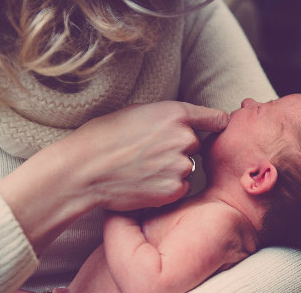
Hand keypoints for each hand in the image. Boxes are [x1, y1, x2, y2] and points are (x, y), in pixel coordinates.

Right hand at [0, 101, 227, 254]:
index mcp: (175, 113)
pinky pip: (181, 187)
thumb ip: (166, 115)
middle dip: (180, 148)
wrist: (84, 170)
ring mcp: (180, 165)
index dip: (215, 123)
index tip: (216, 128)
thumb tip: (182, 120)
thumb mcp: (137, 111)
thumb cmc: (103, 136)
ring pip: (188, 167)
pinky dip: (167, 187)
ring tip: (143, 168)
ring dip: (173, 169)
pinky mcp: (174, 189)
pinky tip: (144, 183)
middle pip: (196, 144)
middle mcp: (184, 137)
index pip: (216, 118)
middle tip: (151, 153)